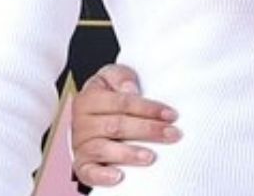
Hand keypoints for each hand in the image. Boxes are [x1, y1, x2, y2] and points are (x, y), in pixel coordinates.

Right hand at [70, 64, 180, 187]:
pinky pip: (88, 172)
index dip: (148, 108)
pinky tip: (118, 176)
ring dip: (129, 154)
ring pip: (104, 149)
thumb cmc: (108, 95)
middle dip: (148, 130)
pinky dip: (101, 176)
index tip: (171, 115)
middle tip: (172, 134)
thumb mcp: (112, 77)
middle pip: (117, 126)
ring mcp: (81, 144)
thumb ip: (121, 77)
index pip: (122, 102)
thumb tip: (130, 89)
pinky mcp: (82, 164)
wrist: (90, 114)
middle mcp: (82, 123)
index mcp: (89, 99)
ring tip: (150, 157)